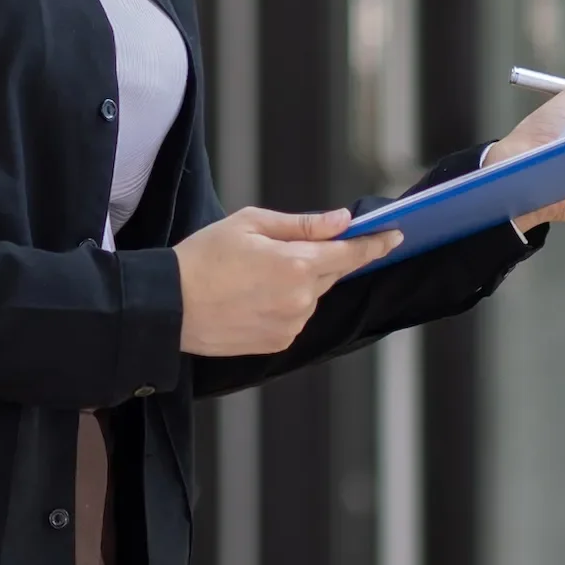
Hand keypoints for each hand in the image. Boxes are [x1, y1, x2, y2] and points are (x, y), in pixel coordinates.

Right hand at [173, 206, 401, 355]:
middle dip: (318, 258)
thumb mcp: (251, 224)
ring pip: (311, 296)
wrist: (169, 305)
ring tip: (253, 275)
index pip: (349, 253)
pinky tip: (251, 296)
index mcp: (297, 266)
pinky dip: (284, 303)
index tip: (395, 236)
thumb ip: (303, 225)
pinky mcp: (277, 343)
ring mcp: (291, 326)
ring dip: (298, 282)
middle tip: (281, 250)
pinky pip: (294, 317)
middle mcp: (301, 300)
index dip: (374, 244)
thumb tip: (341, 221)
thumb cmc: (204, 257)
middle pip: (329, 273)